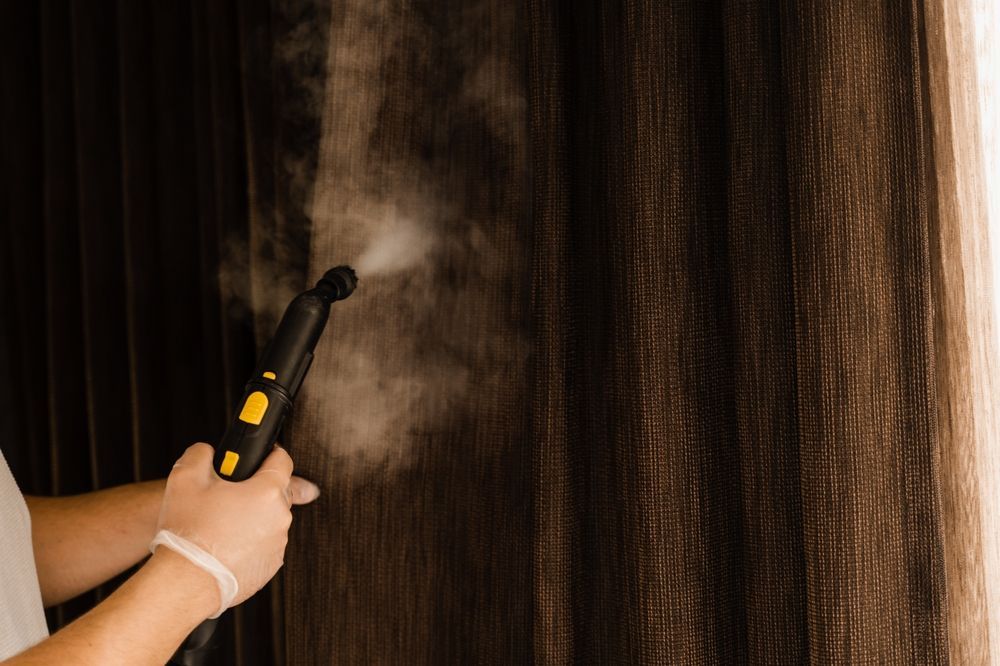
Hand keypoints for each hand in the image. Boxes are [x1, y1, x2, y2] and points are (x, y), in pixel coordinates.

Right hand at [155, 443, 318, 607]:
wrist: (185, 582)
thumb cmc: (188, 533)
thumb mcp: (185, 478)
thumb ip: (200, 454)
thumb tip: (207, 452)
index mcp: (267, 491)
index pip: (282, 460)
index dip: (269, 454)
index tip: (261, 456)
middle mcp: (280, 517)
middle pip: (276, 492)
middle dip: (255, 489)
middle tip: (228, 494)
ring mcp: (277, 544)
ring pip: (269, 520)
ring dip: (252, 518)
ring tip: (221, 524)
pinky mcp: (270, 566)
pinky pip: (264, 545)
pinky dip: (249, 542)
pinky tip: (224, 545)